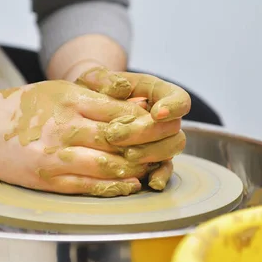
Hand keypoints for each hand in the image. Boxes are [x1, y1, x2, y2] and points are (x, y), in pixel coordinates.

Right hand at [0, 80, 177, 196]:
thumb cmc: (22, 107)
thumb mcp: (60, 90)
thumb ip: (96, 98)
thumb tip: (136, 104)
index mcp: (70, 101)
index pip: (120, 112)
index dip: (146, 121)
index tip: (163, 124)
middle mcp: (66, 128)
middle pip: (120, 140)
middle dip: (149, 145)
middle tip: (167, 148)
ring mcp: (57, 156)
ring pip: (110, 165)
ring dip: (136, 168)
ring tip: (152, 166)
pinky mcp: (50, 179)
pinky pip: (90, 186)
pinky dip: (115, 186)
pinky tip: (131, 183)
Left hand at [75, 67, 190, 189]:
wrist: (82, 112)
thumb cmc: (91, 93)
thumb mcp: (93, 81)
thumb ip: (104, 80)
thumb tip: (121, 87)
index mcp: (156, 93)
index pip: (179, 98)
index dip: (173, 106)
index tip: (156, 113)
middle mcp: (164, 117)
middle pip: (173, 127)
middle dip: (148, 133)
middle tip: (117, 135)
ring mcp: (160, 139)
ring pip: (172, 148)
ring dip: (152, 153)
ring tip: (127, 155)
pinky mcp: (153, 159)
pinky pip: (165, 169)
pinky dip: (161, 176)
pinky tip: (151, 182)